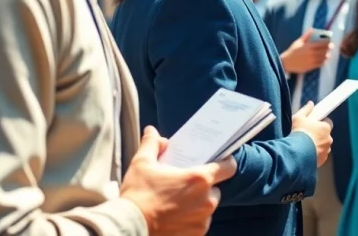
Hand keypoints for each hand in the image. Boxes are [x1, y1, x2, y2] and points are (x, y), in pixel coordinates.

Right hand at [120, 126, 237, 235]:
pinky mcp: (197, 235)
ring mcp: (203, 220)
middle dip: (203, 187)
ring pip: (207, 207)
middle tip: (185, 186)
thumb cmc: (137, 195)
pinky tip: (175, 218)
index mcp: (199, 179)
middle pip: (215, 188)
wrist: (128, 228)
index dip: (225, 163)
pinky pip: (200, 223)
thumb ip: (151, 144)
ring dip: (197, 204)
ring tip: (177, 204)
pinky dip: (191, 220)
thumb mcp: (142, 164)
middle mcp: (207, 200)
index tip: (219, 162)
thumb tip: (152, 131)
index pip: (228, 167)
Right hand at [280, 28, 331, 73]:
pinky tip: (324, 59)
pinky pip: (320, 64)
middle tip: (331, 46)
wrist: (286, 63)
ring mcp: (311, 61)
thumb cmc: (292, 51)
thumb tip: (312, 29)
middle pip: (324, 50)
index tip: (329, 40)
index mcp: (308, 46)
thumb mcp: (298, 42)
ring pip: (323, 57)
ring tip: (328, 52)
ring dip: (327, 54)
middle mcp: (311, 54)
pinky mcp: (311, 67)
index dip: (327, 41)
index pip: (321, 43)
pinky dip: (323, 61)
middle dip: (328, 48)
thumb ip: (306, 35)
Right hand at [292, 102, 332, 166]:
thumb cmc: (298, 133)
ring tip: (305, 146)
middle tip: (307, 135)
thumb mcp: (299, 117)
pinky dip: (314, 155)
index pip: (327, 123)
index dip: (320, 123)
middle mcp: (329, 139)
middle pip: (325, 135)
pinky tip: (305, 153)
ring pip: (323, 146)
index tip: (313, 124)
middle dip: (318, 135)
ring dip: (317, 145)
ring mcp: (326, 150)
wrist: (296, 152)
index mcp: (326, 127)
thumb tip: (311, 103)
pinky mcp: (322, 160)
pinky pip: (319, 156)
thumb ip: (306, 110)